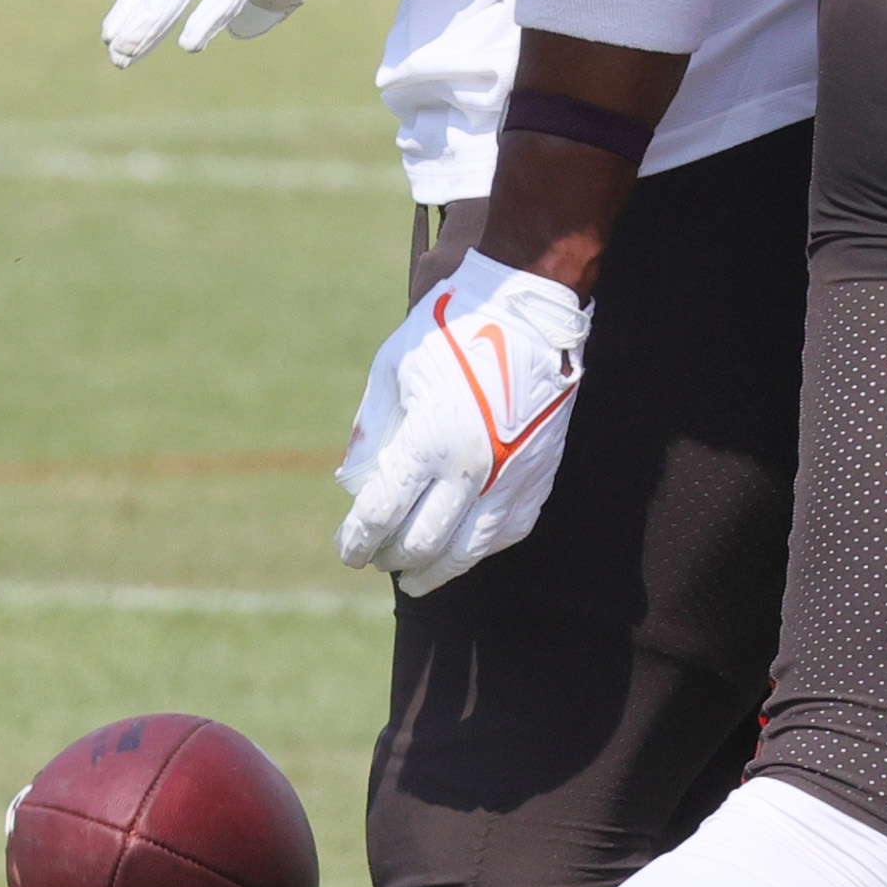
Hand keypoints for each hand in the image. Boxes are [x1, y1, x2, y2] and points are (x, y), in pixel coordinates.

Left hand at [336, 250, 590, 592]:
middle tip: (377, 559)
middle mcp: (471, 468)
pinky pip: (507, 531)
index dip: (358, 540)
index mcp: (428, 439)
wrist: (528, 309)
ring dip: (436, 569)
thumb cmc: (449, 331)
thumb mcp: (391, 371)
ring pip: (468, 549)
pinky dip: (478, 548)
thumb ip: (371, 430)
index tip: (347, 551)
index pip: (382, 512)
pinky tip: (461, 549)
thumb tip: (353, 483)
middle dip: (392, 557)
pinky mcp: (538, 475)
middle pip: (422, 542)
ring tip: (416, 577)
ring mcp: (510, 477)